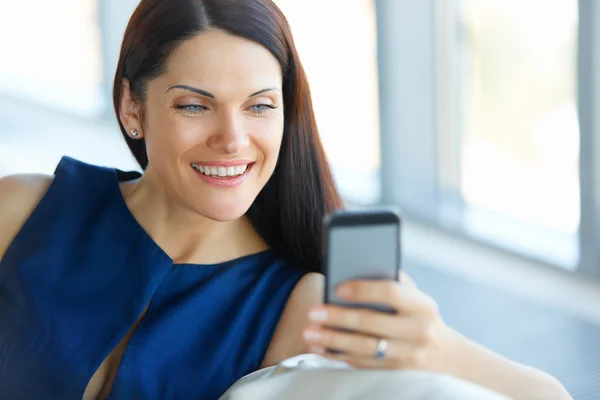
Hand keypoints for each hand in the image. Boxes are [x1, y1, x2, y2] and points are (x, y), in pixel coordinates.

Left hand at [302, 273, 454, 371]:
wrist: (445, 356)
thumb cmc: (418, 315)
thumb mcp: (415, 297)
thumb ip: (392, 281)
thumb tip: (352, 269)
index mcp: (423, 306)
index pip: (392, 293)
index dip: (364, 289)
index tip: (337, 287)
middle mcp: (418, 332)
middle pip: (372, 323)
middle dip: (339, 317)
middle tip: (313, 312)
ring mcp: (408, 356)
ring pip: (364, 348)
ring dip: (333, 340)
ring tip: (309, 332)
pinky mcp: (396, 373)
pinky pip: (362, 364)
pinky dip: (337, 355)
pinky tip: (319, 347)